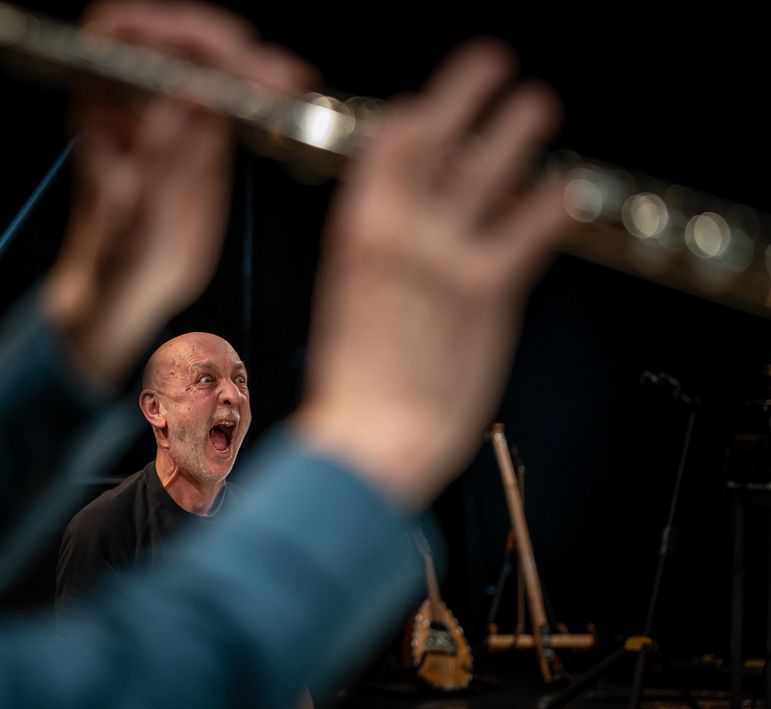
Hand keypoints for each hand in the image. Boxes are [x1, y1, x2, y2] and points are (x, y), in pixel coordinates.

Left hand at [41, 0, 315, 386]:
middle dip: (226, 46)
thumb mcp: (138, 213)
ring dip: (254, 64)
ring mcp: (171, 110)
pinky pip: (235, 98)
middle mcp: (133, 98)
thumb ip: (165, 152)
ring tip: (290, 79)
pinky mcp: (204, 132)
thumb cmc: (115, 259)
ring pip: (214, 62)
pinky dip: (264, 92)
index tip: (209, 48)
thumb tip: (194, 90)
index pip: (122, 32)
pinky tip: (288, 93)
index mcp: (99, 106)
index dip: (165, 26)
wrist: (129, 291)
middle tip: (265, 69)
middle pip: (180, 39)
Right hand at [294, 40, 567, 507]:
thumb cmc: (355, 384)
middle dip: (465, 92)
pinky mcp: (486, 289)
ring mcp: (443, 255)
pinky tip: (566, 187)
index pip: (383, 149)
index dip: (412, 116)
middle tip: (491, 63)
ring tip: (537, 107)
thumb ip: (375, 256)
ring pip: (488, 169)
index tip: (428, 103)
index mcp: (354, 232)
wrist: (371, 439)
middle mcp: (397, 231)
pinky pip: (528, 227)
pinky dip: (551, 201)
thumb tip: (399, 223)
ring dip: (517, 131)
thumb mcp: (347, 301)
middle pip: (435, 137)